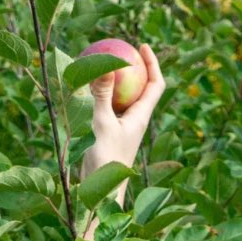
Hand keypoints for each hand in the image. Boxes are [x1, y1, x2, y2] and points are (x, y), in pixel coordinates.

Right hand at [82, 43, 165, 176]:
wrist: (100, 194)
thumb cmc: (105, 160)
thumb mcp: (102, 124)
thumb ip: (103, 95)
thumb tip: (108, 65)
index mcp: (141, 117)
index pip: (155, 84)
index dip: (153, 63)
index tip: (142, 46)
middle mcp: (134, 121)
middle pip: (140, 88)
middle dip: (133, 68)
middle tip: (119, 50)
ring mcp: (122, 129)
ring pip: (122, 99)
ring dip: (115, 82)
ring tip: (100, 66)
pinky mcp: (109, 136)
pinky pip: (108, 109)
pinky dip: (101, 97)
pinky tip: (85, 90)